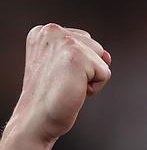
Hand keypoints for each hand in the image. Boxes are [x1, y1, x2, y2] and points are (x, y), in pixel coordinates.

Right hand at [13, 24, 111, 143]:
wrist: (36, 118)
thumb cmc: (50, 97)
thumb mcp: (65, 68)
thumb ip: (86, 54)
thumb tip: (107, 56)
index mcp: (45, 31)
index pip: (85, 42)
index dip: (79, 65)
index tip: (57, 76)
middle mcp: (52, 31)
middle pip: (96, 48)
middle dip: (87, 70)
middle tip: (63, 83)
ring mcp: (65, 42)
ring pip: (102, 59)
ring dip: (91, 79)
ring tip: (68, 86)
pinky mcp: (77, 56)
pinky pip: (105, 73)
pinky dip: (95, 88)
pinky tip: (74, 91)